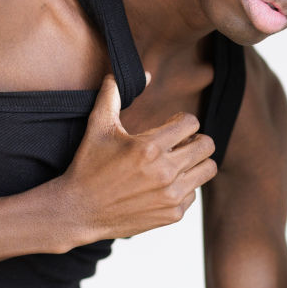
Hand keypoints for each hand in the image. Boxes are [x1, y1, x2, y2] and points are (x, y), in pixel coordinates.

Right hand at [56, 74, 216, 243]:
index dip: (182, 120)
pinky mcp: (172, 214)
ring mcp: (171, 195)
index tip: (171, 125)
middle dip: (195, 139)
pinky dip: (184, 187)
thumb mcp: (97, 125)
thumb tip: (144, 73)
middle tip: (181, 142)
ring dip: (196, 162)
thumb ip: (115, 93)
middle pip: (207, 145)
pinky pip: (194, 193)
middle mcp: (165, 172)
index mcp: (150, 146)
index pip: (192, 122)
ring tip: (178, 161)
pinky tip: (165, 184)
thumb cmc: (88, 164)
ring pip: (208, 169)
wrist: (79, 211)